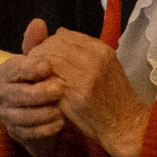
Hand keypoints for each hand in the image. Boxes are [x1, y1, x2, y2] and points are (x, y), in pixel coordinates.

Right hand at [0, 19, 69, 156]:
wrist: (31, 110)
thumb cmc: (37, 80)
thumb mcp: (38, 61)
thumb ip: (38, 43)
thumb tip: (38, 23)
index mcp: (9, 72)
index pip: (16, 68)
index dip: (31, 67)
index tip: (48, 66)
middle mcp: (4, 93)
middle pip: (18, 94)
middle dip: (40, 92)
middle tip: (60, 88)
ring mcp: (8, 114)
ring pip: (23, 116)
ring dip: (44, 112)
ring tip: (63, 109)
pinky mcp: (16, 132)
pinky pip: (29, 133)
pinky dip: (46, 128)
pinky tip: (60, 122)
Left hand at [26, 30, 150, 156]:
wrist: (124, 124)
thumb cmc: (112, 97)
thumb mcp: (104, 66)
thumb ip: (82, 50)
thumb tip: (58, 32)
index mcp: (100, 49)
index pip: (65, 36)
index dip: (48, 43)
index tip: (42, 54)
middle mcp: (94, 58)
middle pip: (54, 45)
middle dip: (39, 54)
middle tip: (31, 67)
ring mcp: (84, 76)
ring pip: (49, 61)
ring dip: (36, 69)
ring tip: (34, 78)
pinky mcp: (75, 94)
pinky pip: (49, 80)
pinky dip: (40, 82)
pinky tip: (38, 89)